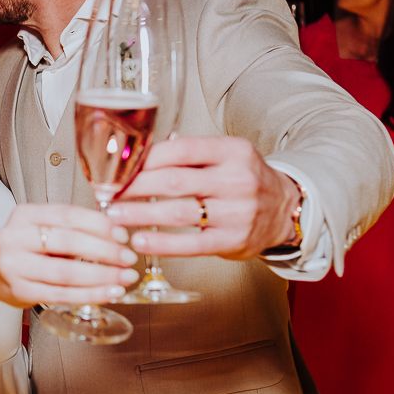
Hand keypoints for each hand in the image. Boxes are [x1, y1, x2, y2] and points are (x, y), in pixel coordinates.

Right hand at [0, 203, 137, 307]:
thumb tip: (116, 234)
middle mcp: (16, 237)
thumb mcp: (41, 226)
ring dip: (101, 277)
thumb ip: (72, 228)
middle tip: (128, 258)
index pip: (67, 215)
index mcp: (25, 214)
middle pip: (68, 242)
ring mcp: (15, 266)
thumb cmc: (24, 247)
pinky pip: (61, 294)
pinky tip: (108, 293)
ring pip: (66, 272)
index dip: (98, 225)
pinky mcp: (20, 290)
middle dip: (105, 251)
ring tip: (124, 278)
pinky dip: (89, 295)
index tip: (122, 235)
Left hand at [108, 137, 300, 259]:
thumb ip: (188, 153)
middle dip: (135, 187)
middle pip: (174, 180)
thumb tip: (139, 154)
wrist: (285, 209)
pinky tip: (140, 240)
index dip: (145, 159)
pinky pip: (192, 244)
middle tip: (108, 192)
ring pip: (179, 212)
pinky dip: (162, 243)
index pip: (181, 150)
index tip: (119, 167)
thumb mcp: (225, 155)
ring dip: (141, 214)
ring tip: (114, 216)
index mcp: (232, 151)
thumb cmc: (242, 179)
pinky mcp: (234, 240)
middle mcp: (237, 179)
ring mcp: (237, 211)